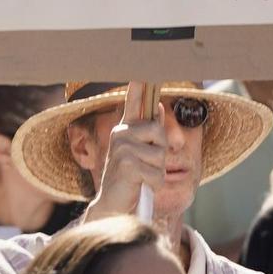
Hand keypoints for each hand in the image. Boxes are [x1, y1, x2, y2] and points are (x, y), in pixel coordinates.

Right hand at [84, 82, 165, 221]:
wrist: (111, 205)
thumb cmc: (129, 179)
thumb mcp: (138, 153)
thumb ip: (147, 131)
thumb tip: (159, 106)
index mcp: (124, 128)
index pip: (133, 100)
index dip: (140, 84)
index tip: (144, 68)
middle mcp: (120, 133)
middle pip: (159, 131)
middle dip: (161, 152)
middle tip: (148, 165)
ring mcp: (122, 148)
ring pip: (160, 155)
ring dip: (157, 172)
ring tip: (142, 177)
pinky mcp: (127, 164)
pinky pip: (156, 172)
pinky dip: (154, 184)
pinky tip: (141, 187)